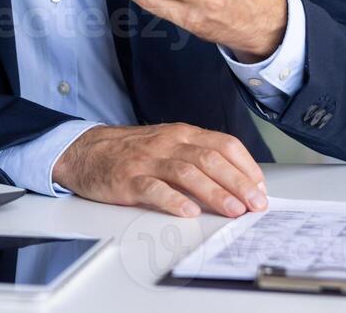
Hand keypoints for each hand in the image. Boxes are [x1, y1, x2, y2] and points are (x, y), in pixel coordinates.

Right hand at [52, 123, 266, 216]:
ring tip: (232, 210)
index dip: (246, 166)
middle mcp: (168, 143)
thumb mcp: (168, 144)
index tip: (260, 187)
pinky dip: (173, 200)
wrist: (85, 151)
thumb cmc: (131, 151)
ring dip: (214, 192)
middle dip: (238, 182)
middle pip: (210, 159)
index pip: (223, 144)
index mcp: (182, 133)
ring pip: (187, 172)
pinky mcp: (128, 179)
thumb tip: (237, 181)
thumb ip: (198, 157)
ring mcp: (147, 160)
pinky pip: (153, 188)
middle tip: (255, 203)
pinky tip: (187, 212)